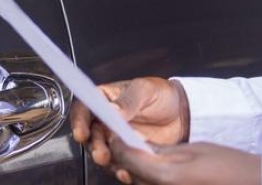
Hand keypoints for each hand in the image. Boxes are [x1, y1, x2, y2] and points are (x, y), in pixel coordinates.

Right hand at [70, 77, 188, 168]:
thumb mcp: (145, 90)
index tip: (81, 133)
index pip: (84, 109)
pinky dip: (121, 170)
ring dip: (106, 161)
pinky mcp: (128, 154)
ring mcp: (116, 139)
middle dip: (94, 146)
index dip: (79, 121)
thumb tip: (113, 110)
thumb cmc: (161, 95)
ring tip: (117, 165)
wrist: (183, 114)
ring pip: (102, 153)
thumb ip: (128, 100)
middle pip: (90, 136)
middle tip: (102, 153)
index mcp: (104, 100)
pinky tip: (127, 172)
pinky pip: (119, 165)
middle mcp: (105, 121)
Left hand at [108, 136, 261, 184]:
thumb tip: (138, 144)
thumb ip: (162, 150)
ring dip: (137, 173)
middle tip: (125, 144)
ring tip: (143, 158)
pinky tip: (159, 171)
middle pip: (131, 177)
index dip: (119, 145)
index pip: (129, 159)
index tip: (115, 134)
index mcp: (166, 176)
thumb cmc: (229, 166)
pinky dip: (150, 181)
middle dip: (126, 160)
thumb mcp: (194, 150)